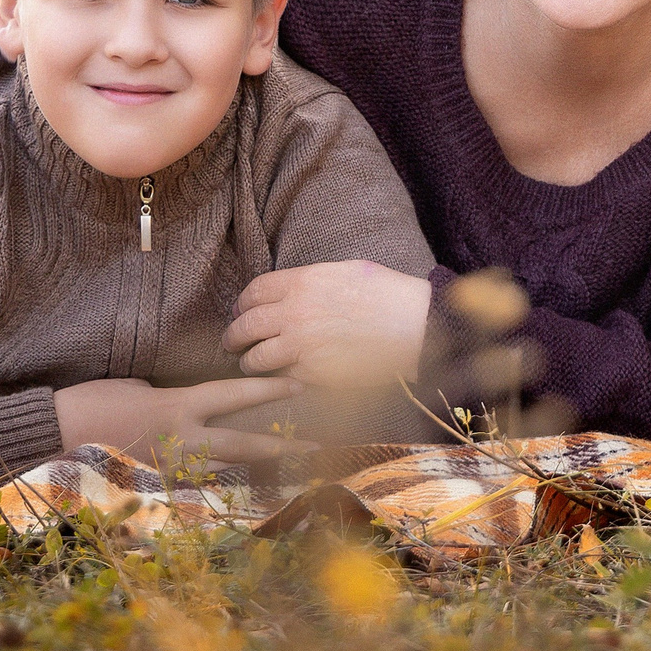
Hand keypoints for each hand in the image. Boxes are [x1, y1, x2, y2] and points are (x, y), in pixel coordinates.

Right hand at [53, 376, 311, 465]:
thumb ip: (174, 397)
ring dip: (255, 472)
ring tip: (289, 471)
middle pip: (243, 444)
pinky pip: (195, 486)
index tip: (298, 387)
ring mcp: (169, 469)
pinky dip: (217, 486)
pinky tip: (240, 490)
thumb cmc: (91, 402)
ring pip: (224, 472)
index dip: (268, 391)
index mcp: (178, 407)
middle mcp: (181, 440)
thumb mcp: (140, 388)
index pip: (235, 396)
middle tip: (317, 447)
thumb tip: (194, 405)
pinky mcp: (155, 488)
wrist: (53, 435)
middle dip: (281, 445)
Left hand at [221, 260, 431, 388]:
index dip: (241, 304)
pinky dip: (278, 379)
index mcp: (303, 282)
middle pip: (244, 326)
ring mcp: (301, 345)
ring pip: (254, 359)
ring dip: (249, 363)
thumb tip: (290, 290)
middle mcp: (295, 313)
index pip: (253, 292)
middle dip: (233, 337)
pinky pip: (280, 378)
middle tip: (233, 343)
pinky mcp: (312, 373)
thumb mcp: (347, 271)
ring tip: (253, 365)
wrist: (416, 326)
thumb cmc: (388, 295)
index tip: (240, 312)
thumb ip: (312, 280)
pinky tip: (284, 376)